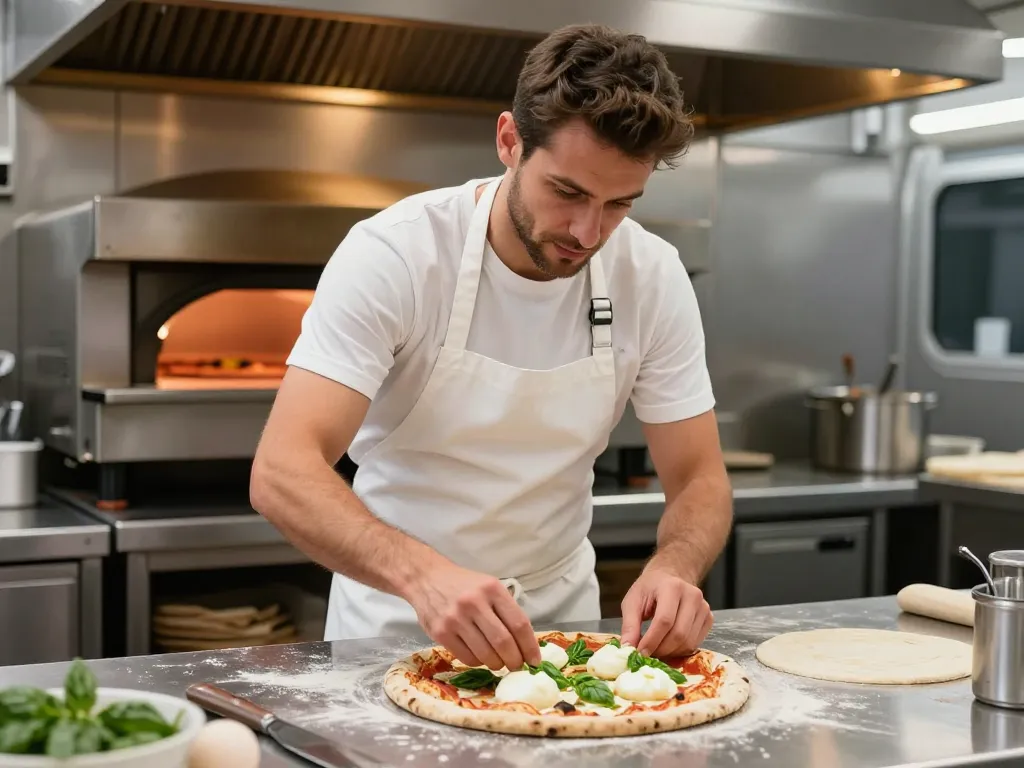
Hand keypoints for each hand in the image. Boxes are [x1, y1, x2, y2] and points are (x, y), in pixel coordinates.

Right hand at [405, 560, 541, 670]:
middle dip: (515, 660)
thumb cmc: (464, 585)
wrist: (426, 578)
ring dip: (497, 664)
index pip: (519, 624)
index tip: (535, 661)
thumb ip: (505, 609)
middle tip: (517, 666)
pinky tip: (480, 657)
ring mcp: (456, 618)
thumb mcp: (488, 586)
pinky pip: (467, 658)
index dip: (530, 646)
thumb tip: (525, 644)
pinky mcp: (441, 632)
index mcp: (492, 589)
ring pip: (486, 654)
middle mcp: (474, 603)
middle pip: (503, 642)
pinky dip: (479, 663)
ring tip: (499, 662)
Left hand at [619, 564, 712, 657]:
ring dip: (670, 652)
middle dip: (661, 649)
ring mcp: (703, 607)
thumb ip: (629, 624)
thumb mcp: (632, 601)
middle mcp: (692, 596)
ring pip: (688, 642)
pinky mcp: (708, 618)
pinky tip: (668, 645)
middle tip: (647, 654)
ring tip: (656, 649)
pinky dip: (680, 650)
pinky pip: (695, 643)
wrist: (669, 577)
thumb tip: (628, 648)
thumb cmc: (649, 589)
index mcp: (672, 587)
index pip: (664, 620)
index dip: (652, 640)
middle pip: (679, 634)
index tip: (640, 653)